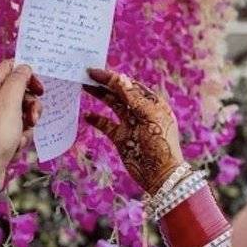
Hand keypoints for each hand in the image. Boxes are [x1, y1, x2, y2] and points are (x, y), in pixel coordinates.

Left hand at [0, 60, 42, 183]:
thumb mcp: (9, 103)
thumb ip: (18, 81)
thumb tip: (24, 67)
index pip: (9, 67)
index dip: (26, 74)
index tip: (38, 87)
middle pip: (18, 91)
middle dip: (31, 103)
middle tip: (34, 115)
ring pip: (21, 111)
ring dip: (27, 122)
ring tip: (23, 134)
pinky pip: (18, 129)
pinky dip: (21, 136)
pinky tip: (16, 146)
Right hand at [84, 68, 183, 193]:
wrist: (160, 175)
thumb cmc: (161, 145)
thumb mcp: (150, 118)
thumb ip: (134, 98)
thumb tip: (120, 78)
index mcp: (151, 103)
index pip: (129, 85)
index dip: (113, 77)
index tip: (95, 71)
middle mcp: (140, 111)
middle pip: (119, 92)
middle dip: (104, 83)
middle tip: (86, 75)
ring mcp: (130, 124)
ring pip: (112, 105)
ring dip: (99, 96)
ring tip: (84, 87)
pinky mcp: (121, 138)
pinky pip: (106, 125)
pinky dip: (96, 120)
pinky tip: (87, 115)